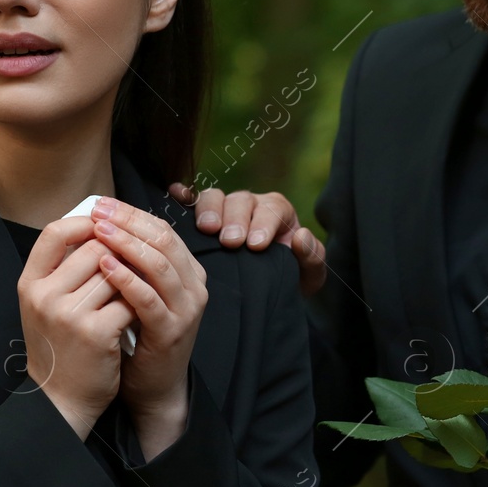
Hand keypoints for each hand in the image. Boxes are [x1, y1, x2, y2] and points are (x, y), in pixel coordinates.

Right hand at [17, 215, 134, 439]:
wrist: (60, 400)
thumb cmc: (59, 348)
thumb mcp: (45, 305)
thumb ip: (63, 270)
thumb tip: (98, 227)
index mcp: (30, 284)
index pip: (54, 232)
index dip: (83, 223)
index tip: (104, 226)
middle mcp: (45, 296)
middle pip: (94, 248)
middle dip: (117, 255)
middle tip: (129, 266)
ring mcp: (69, 314)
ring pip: (116, 273)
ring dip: (131, 279)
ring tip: (132, 291)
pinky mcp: (96, 332)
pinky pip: (129, 301)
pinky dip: (137, 305)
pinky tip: (136, 314)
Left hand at [90, 196, 206, 457]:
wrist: (152, 386)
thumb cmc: (139, 334)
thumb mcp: (139, 291)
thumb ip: (132, 261)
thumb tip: (102, 221)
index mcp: (188, 271)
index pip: (162, 229)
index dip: (132, 213)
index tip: (101, 203)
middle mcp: (194, 286)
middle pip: (163, 240)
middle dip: (128, 222)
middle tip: (98, 211)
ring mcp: (187, 309)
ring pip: (160, 264)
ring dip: (126, 244)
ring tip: (99, 231)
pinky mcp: (172, 331)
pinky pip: (149, 298)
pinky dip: (126, 279)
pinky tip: (104, 266)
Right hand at [170, 182, 325, 295]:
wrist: (268, 291)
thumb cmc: (291, 279)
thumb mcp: (310, 275)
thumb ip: (312, 257)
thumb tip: (300, 237)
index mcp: (277, 213)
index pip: (272, 208)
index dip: (263, 223)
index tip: (256, 245)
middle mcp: (250, 205)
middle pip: (240, 200)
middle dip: (235, 219)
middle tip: (231, 241)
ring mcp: (224, 210)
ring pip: (214, 197)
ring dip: (209, 210)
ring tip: (206, 229)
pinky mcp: (202, 218)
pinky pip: (191, 201)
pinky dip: (183, 196)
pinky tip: (175, 195)